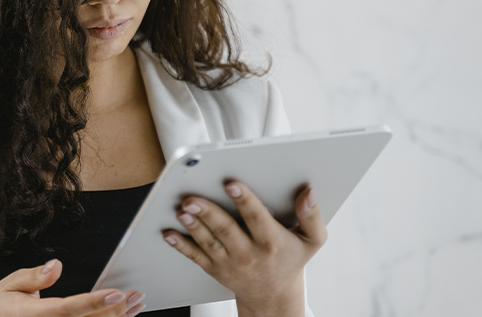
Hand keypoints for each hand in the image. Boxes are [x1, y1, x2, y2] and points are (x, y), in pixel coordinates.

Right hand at [0, 259, 146, 316]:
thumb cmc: (0, 309)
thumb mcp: (9, 284)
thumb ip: (33, 277)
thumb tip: (56, 266)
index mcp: (33, 314)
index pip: (68, 308)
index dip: (94, 303)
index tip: (116, 294)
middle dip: (116, 310)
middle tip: (136, 295)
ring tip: (135, 305)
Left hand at [161, 181, 326, 315]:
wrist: (273, 296)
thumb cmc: (290, 261)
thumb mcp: (311, 242)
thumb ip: (312, 216)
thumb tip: (308, 193)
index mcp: (271, 241)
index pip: (257, 218)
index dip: (244, 200)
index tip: (232, 184)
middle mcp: (248, 252)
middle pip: (226, 230)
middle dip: (208, 213)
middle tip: (193, 199)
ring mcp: (229, 261)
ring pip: (208, 242)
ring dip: (192, 226)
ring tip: (182, 210)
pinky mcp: (214, 268)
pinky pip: (195, 256)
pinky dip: (180, 245)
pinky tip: (169, 233)